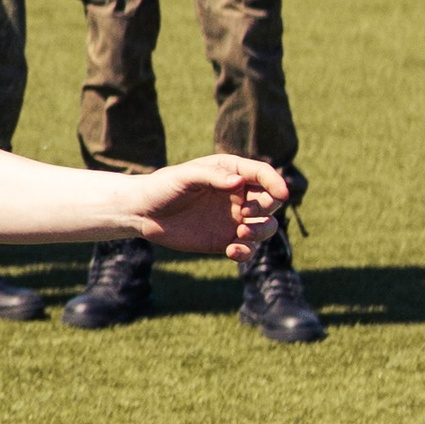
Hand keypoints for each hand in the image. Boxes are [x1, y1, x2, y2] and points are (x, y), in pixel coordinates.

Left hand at [130, 153, 290, 262]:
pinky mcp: (226, 240)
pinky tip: (232, 251)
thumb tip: (239, 182)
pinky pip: (248, 248)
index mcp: (231, 172)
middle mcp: (238, 195)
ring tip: (241, 232)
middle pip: (270, 201)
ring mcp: (234, 219)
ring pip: (265, 227)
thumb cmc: (162, 187)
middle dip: (266, 208)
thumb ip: (212, 176)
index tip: (281, 194)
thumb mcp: (185, 176)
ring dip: (261, 231)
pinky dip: (246, 251)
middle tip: (244, 213)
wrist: (143, 213)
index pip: (263, 174)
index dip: (276, 182)